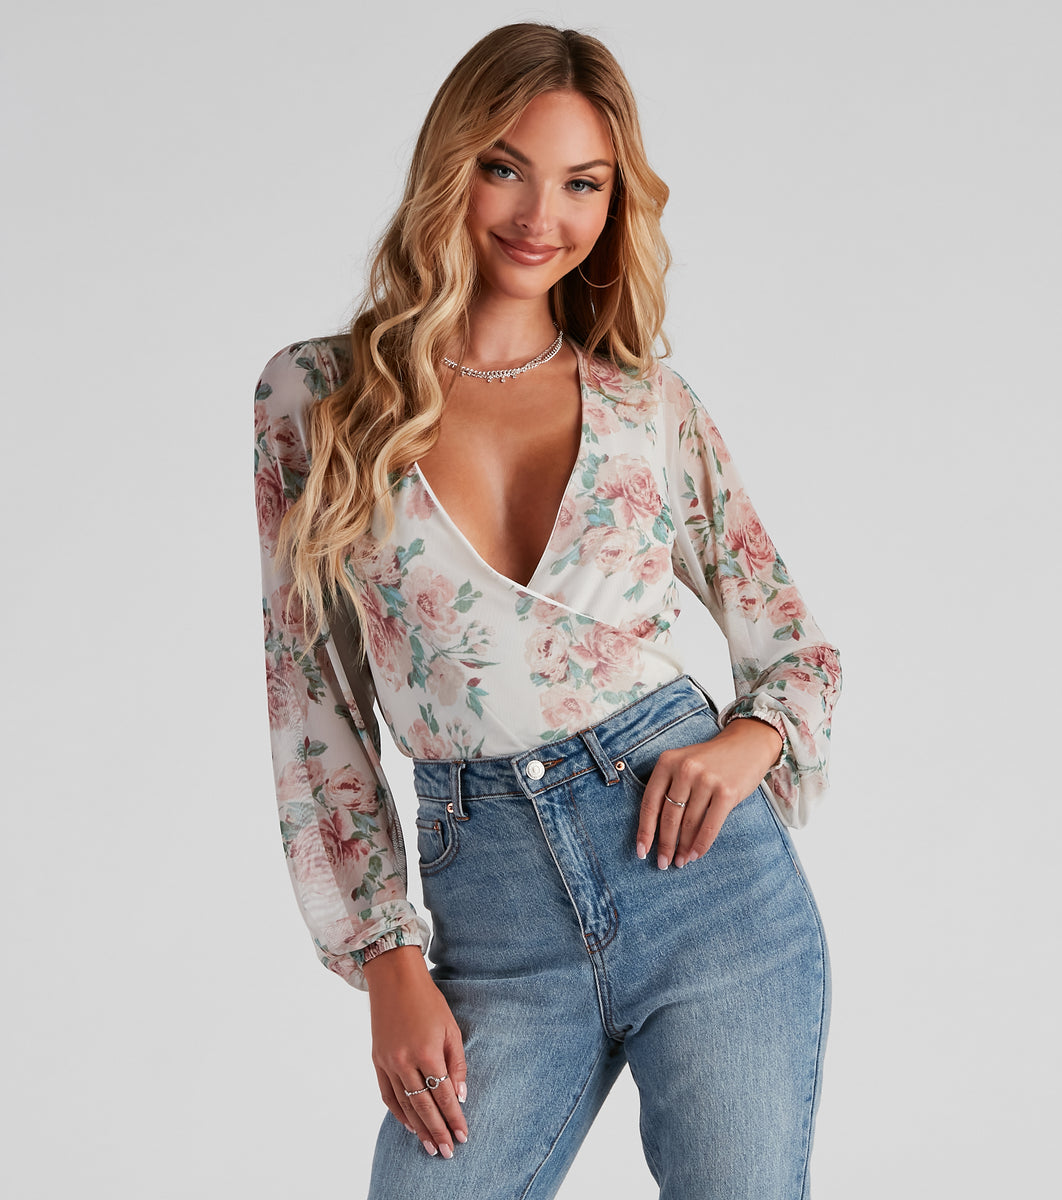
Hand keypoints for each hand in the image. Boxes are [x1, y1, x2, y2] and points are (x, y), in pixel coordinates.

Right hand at [363, 945, 468, 1157]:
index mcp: (428, 1052)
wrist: (395, 979)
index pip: (443, 1096)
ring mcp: (388, 1062)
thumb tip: (460, 1096)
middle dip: (437, 1131)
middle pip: (423, 1106)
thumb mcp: (451, 1028)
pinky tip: (408, 1125)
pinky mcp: (377, 1060)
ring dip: (418, 1128)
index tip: (463, 1136)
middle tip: (447, 1152)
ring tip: (429, 1146)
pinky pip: (387, 1094)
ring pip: (404, 1105)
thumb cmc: (428, 1001)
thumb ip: (457, 1064)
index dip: (454, 1119)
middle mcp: (405, 1061)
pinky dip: (398, 1113)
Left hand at [635, 717, 782, 869]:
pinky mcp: (726, 792)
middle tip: (663, 863)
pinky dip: (701, 845)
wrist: (747, 745)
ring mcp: (706, 780)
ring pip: (688, 824)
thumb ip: (669, 789)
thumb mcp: (683, 764)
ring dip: (683, 848)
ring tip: (680, 861)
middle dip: (664, 844)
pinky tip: (695, 855)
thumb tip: (657, 832)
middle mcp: (685, 769)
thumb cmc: (710, 762)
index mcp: (667, 762)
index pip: (650, 802)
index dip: (645, 830)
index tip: (642, 851)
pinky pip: (709, 826)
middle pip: (668, 816)